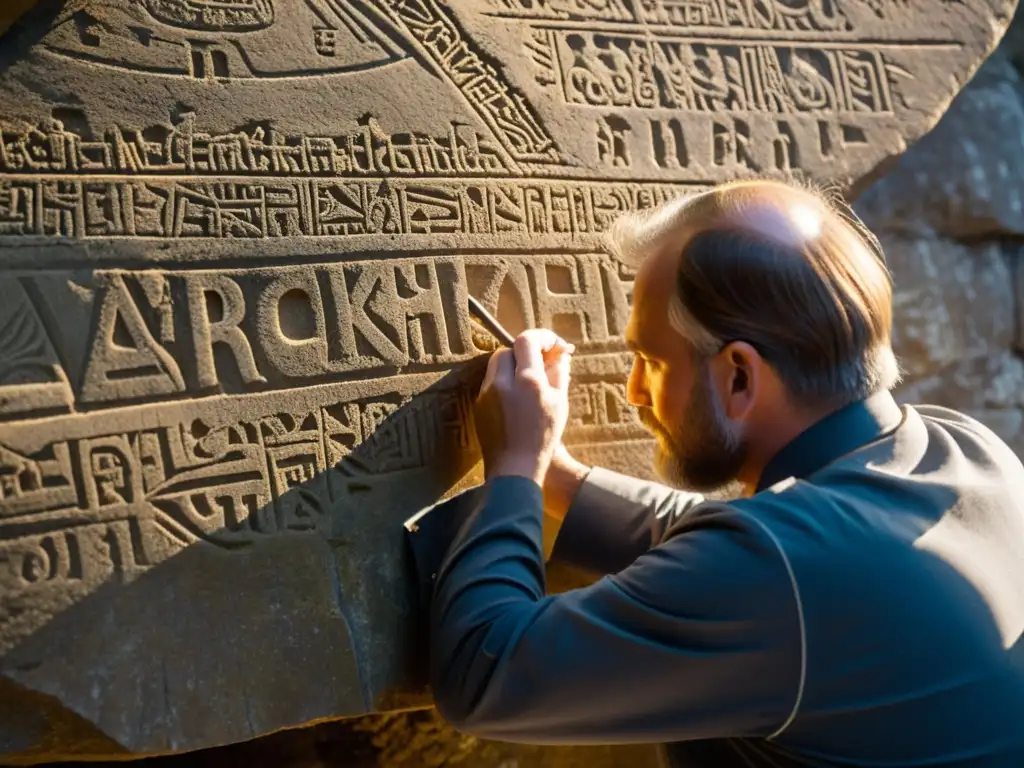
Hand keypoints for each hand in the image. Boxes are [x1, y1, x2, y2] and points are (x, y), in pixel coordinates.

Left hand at [473, 329, 574, 485]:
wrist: (514, 468)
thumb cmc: (543, 438)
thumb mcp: (560, 403)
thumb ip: (559, 372)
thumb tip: (560, 353)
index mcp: (527, 380)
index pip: (527, 340)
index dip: (541, 337)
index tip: (553, 345)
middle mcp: (502, 382)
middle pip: (508, 350)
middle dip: (525, 352)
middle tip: (541, 362)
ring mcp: (487, 393)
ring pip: (497, 365)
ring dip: (513, 366)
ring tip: (529, 382)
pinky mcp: (479, 404)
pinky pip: (491, 382)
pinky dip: (504, 382)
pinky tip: (516, 399)